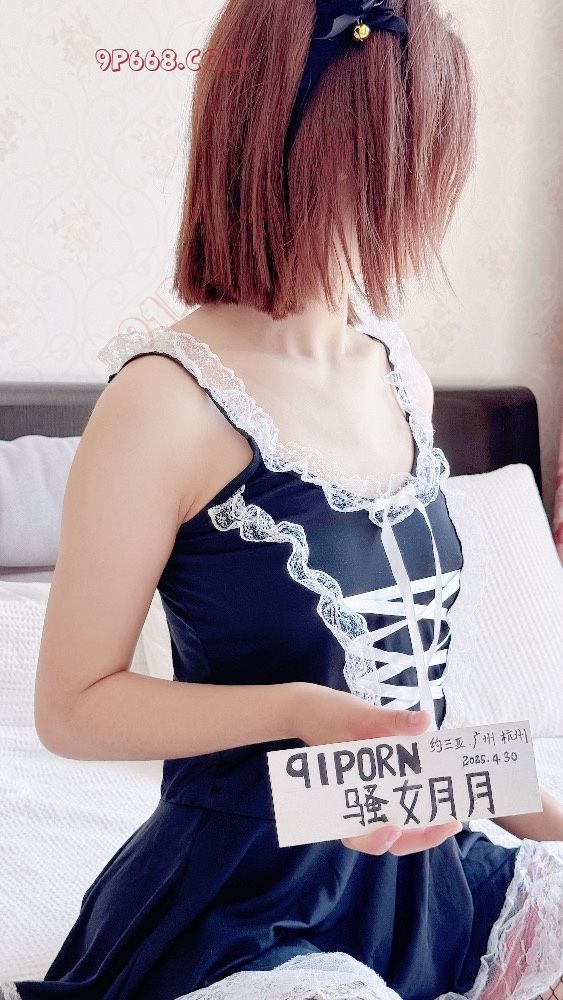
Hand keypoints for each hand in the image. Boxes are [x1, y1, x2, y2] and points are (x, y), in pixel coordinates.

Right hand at [290, 682, 462, 855]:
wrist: (314, 708)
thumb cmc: (330, 716)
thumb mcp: (360, 716)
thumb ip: (393, 721)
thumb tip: (425, 720)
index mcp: (343, 796)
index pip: (357, 835)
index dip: (374, 841)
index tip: (392, 830)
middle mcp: (360, 803)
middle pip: (389, 837)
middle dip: (421, 836)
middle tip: (450, 824)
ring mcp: (374, 795)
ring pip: (401, 823)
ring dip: (426, 822)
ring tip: (454, 815)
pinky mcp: (385, 784)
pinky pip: (404, 799)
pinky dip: (423, 796)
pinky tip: (444, 784)